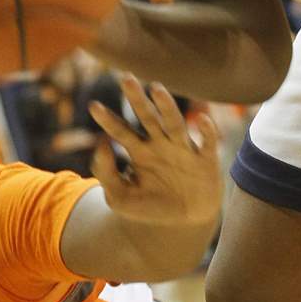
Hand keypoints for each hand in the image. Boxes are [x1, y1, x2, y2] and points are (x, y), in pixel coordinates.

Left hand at [89, 74, 220, 226]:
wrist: (183, 223)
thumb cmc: (149, 207)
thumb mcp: (119, 197)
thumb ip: (105, 173)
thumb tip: (102, 143)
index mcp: (139, 150)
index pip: (120, 130)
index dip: (108, 119)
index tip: (93, 107)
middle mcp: (160, 144)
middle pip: (146, 117)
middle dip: (137, 99)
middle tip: (126, 78)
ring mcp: (183, 149)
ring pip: (174, 123)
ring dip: (166, 106)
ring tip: (156, 88)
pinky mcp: (205, 160)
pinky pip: (207, 143)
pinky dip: (207, 130)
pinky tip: (202, 118)